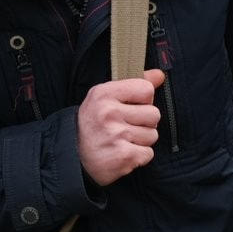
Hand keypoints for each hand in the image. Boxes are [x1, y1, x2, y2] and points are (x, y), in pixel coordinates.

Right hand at [78, 70, 164, 185]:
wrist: (73, 154)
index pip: (146, 89)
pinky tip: (123, 153)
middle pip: (154, 114)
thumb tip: (160, 75)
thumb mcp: (106, 96)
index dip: (144, 100)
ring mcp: (116, 135)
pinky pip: (148, 153)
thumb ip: (135, 83)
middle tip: (126, 127)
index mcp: (104, 94)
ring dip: (141, 140)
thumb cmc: (94, 122)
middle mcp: (109, 113)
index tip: (131, 107)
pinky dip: (139, 156)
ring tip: (123, 140)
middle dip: (144, 122)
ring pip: (152, 135)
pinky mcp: (123, 156)